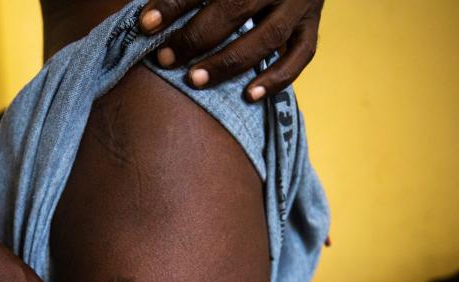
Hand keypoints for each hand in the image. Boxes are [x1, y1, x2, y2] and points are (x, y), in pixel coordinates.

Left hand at [139, 0, 323, 100]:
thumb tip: (152, 16)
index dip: (173, 5)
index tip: (146, 25)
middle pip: (235, 8)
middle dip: (196, 37)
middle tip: (165, 59)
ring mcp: (300, 3)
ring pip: (267, 36)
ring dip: (229, 61)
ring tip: (195, 79)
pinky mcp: (312, 24)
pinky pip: (300, 55)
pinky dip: (277, 78)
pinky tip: (249, 95)